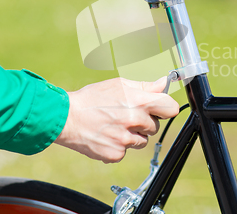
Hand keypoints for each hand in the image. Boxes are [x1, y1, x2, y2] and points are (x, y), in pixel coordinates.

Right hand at [55, 77, 178, 162]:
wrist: (66, 117)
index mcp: (139, 102)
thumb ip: (145, 86)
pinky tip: (107, 136)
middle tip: (126, 116)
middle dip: (144, 122)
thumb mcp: (119, 85)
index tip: (160, 108)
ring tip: (114, 125)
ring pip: (142, 141)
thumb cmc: (92, 98)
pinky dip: (118, 146)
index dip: (165, 107)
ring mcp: (125, 140)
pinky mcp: (115, 154)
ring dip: (133, 135)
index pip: (170, 108)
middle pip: (155, 126)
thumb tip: (164, 83)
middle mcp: (135, 121)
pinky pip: (126, 152)